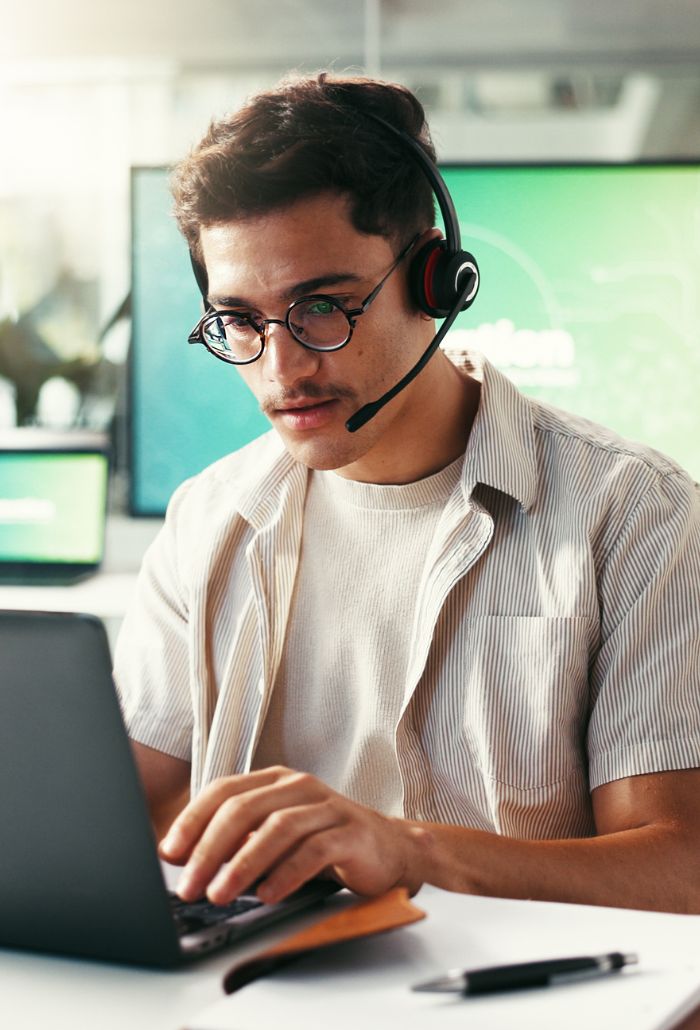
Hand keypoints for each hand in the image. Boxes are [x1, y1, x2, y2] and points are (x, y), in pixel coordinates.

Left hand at [158, 765, 430, 904]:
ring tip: (221, 894)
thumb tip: (184, 861)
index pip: (223, 791)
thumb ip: (238, 840)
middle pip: (244, 808)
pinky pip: (314, 850)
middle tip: (189, 884)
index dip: (192, 820)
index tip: (169, 854)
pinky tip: (267, 895)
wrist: (390, 851)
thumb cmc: (324, 844)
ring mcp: (328, 807)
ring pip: (277, 828)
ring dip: (243, 863)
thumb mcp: (276, 836)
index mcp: (275, 781)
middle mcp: (299, 786)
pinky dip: (286, 873)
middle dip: (210, 849)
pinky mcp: (352, 833)